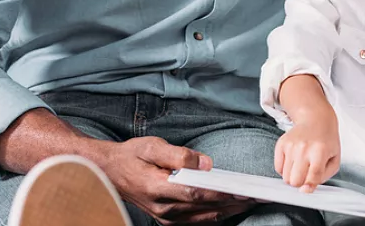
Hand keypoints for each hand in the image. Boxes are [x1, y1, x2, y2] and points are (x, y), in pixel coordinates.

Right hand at [92, 136, 255, 224]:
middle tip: (256, 197)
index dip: (221, 193)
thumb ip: (179, 154)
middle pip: (203, 208)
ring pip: (202, 218)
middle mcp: (162, 208)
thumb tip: (206, 163)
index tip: (243, 190)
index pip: (195, 193)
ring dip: (227, 211)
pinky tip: (229, 207)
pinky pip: (195, 221)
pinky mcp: (167, 219)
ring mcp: (164, 217)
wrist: (108, 172)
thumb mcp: (152, 146)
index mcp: (157, 188)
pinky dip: (214, 215)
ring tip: (248, 202)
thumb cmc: (131, 156)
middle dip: (232, 204)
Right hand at [274, 110, 339, 192]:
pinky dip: (285, 169)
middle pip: (295, 181)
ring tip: (302, 165)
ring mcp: (291, 145)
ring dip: (293, 176)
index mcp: (320, 152)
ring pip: (286, 177)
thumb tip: (306, 189)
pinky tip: (294, 160)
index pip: (312, 177)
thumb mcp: (334, 159)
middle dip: (301, 182)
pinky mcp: (281, 144)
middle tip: (307, 173)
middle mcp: (303, 148)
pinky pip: (278, 168)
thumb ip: (324, 177)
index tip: (308, 188)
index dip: (310, 187)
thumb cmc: (327, 141)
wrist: (316, 120)